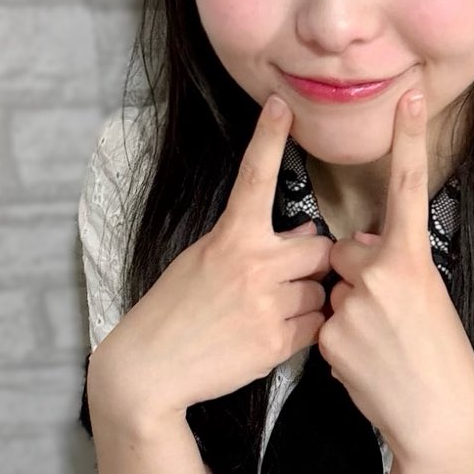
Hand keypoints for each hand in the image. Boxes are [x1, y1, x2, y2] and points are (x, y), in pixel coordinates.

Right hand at [94, 94, 331, 418]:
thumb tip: (304, 230)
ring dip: (308, 300)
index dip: (268, 138)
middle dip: (313, 262)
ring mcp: (268, 304)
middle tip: (287, 278)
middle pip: (320, 247)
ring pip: (321, 290)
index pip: (254, 177)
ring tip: (270, 313)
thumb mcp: (203, 261)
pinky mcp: (277, 343)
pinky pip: (315, 327)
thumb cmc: (175, 310)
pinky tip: (271, 335)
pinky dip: (303, 332)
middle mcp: (253, 265)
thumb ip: (251, 243)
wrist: (152, 368)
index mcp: (230, 237)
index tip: (280, 105)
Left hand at [318, 89, 473, 464]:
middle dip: (359, 275)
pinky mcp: (329, 338)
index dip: (408, 140)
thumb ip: (396, 269)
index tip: (408, 96)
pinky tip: (369, 365)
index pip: (406, 189)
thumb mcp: (431, 300)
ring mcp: (350, 306)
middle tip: (392, 316)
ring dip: (351, 314)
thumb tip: (364, 256)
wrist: (438, 419)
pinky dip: (343, 344)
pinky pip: (326, 327)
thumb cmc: (443, 361)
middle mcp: (378, 274)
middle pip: (348, 254)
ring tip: (384, 349)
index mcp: (412, 259)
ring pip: (336, 293)